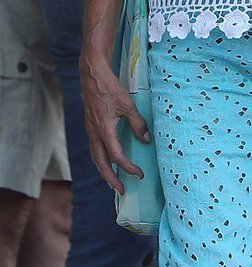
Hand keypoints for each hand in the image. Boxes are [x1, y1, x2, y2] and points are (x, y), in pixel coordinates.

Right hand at [80, 52, 149, 194]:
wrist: (92, 75)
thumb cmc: (110, 88)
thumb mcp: (128, 105)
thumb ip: (138, 124)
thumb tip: (145, 140)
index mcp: (104, 130)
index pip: (116, 156)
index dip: (128, 167)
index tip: (140, 174)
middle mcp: (94, 133)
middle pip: (101, 163)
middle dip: (111, 179)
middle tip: (121, 191)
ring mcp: (90, 130)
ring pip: (95, 157)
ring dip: (104, 171)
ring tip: (113, 181)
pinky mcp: (90, 126)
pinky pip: (94, 148)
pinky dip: (100, 159)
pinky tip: (108, 160)